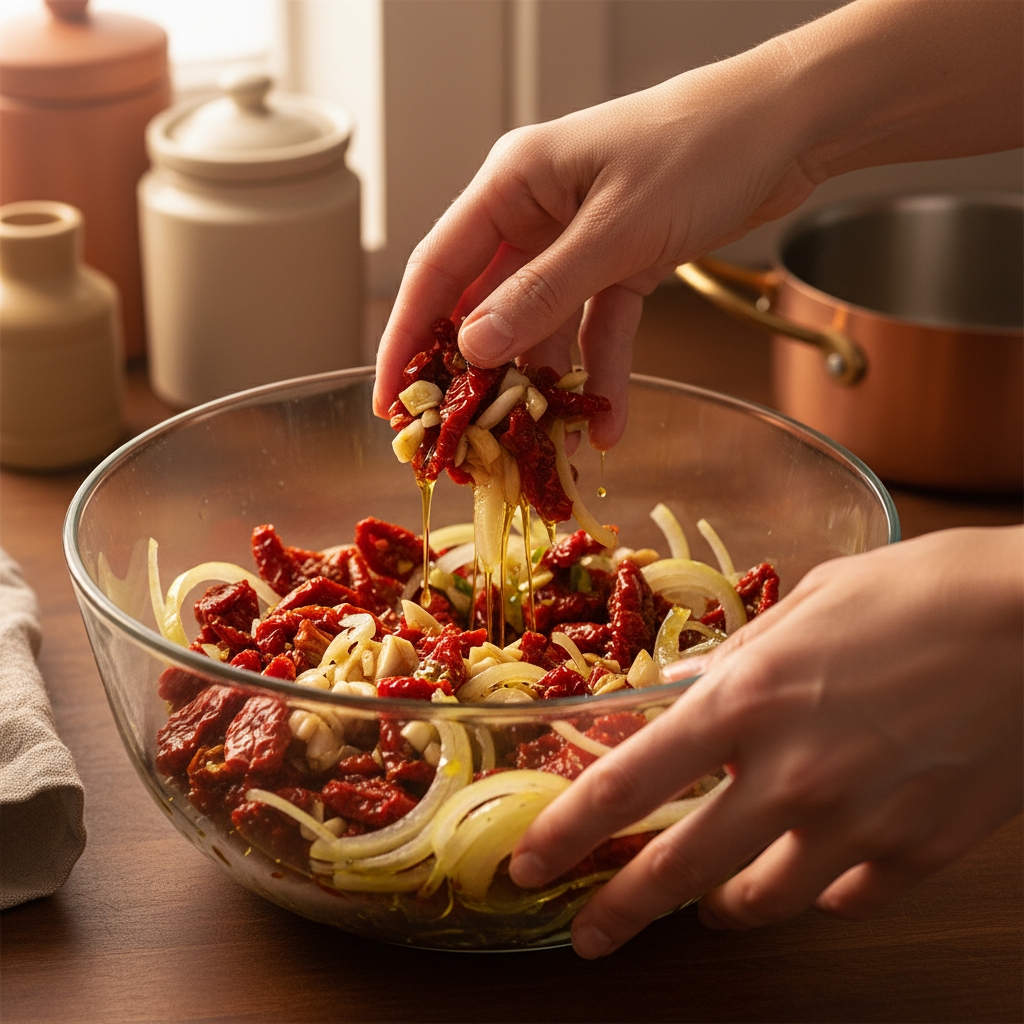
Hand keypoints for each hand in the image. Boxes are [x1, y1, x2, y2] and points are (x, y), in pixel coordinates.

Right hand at [374, 54, 817, 447]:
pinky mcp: (621, 266)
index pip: (436, 270)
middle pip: (484, 307)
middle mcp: (535, 214)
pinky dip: (600, 375)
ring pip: (541, 328)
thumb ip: (543, 293)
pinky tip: (605, 425)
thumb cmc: (702, 147)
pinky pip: (597, 331)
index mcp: (512, 185)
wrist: (789, 127)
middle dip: (475, 376)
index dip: (407, 339)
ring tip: (538, 446)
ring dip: (542, 386)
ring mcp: (577, 243)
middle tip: (462, 438)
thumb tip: (473, 348)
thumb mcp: (616, 230)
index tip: (391, 401)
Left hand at [508, 526, 1023, 957]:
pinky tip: (819, 866)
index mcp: (749, 700)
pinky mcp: (920, 854)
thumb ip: (741, 658)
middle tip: (589, 934)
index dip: (569, 830)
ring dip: (723, 903)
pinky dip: (820, 888)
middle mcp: (790, 774)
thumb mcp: (811, 602)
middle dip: (622, 909)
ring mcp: (857, 824)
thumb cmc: (923, 591)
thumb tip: (690, 689)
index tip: (530, 862)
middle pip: (679, 869)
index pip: (629, 780)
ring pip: (761, 902)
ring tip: (710, 897)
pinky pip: (847, 897)